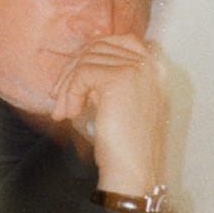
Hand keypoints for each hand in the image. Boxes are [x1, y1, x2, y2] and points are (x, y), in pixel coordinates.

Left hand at [50, 35, 167, 195]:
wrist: (133, 171)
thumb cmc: (123, 147)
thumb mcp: (118, 105)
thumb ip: (108, 82)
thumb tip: (78, 66)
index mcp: (154, 70)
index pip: (118, 41)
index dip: (89, 57)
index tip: (72, 83)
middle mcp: (150, 64)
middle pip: (99, 47)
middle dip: (72, 71)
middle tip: (59, 98)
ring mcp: (138, 69)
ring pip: (88, 59)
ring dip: (68, 86)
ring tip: (64, 112)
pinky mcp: (121, 78)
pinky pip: (84, 73)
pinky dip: (71, 92)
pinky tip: (70, 114)